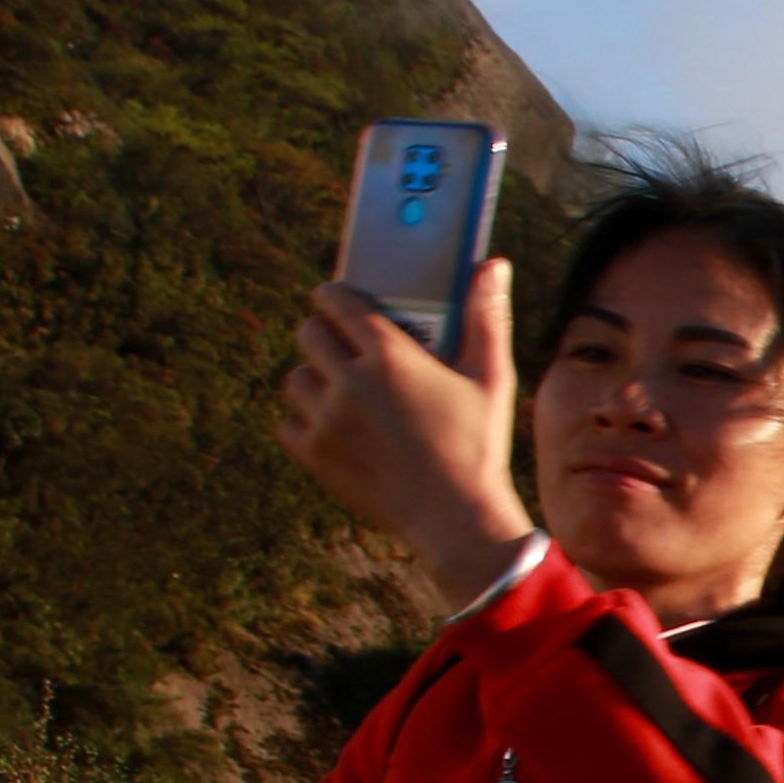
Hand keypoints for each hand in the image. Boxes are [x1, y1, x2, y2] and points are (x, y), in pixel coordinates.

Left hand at [281, 264, 535, 606]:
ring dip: (314, 377)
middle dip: (323, 331)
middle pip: (308, 333)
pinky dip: (306, 421)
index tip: (341, 300)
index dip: (335, 295)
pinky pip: (289, 423)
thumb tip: (494, 263)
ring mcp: (327, 421)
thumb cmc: (479, 445)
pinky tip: (333, 426)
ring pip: (296, 378)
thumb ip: (486, 316)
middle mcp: (350, 382)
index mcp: (389, 355)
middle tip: (342, 344)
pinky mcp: (316, 456)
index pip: (337, 301)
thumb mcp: (490, 378)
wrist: (457, 520)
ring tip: (340, 389)